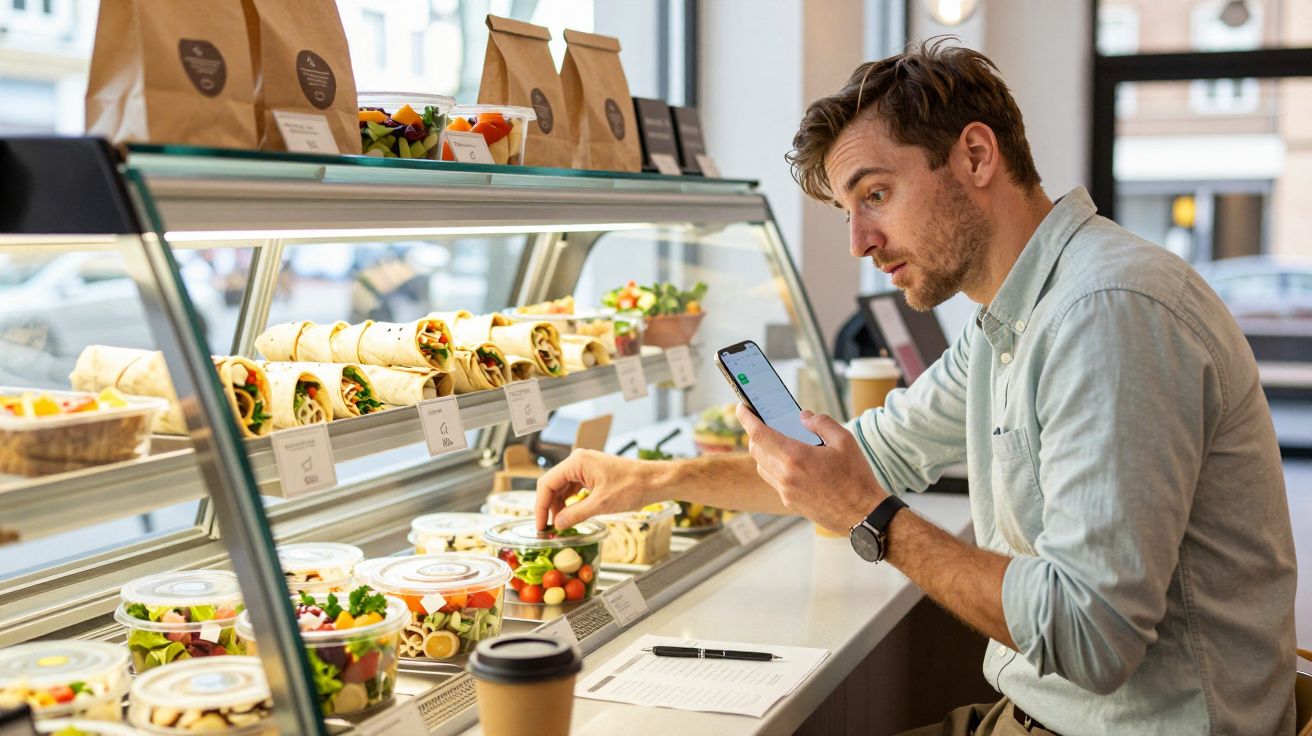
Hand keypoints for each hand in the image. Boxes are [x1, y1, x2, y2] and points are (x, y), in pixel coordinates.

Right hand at [535, 449, 654, 529]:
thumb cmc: (632, 487)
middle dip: (549, 507)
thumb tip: (558, 525)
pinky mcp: (594, 474)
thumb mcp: (600, 505)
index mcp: (576, 462)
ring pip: (563, 488)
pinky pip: (575, 488)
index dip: (540, 506)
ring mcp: (586, 467)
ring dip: (560, 506)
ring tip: (561, 525)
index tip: (540, 525)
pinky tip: (572, 515)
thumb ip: (575, 515)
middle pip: (553, 485)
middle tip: (549, 528)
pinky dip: (571, 502)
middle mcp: (578, 461)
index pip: (547, 484)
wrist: (655, 481)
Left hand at [737, 404, 887, 532]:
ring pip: (762, 465)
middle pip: (756, 449)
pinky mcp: (789, 501)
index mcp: (796, 457)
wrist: (863, 515)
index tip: (742, 407)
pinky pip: (773, 480)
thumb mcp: (845, 441)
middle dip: (755, 433)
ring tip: (777, 441)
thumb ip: (822, 423)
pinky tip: (790, 461)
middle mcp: (785, 475)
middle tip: (763, 422)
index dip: (746, 418)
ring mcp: (786, 491)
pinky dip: (774, 466)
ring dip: (764, 451)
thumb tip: (804, 417)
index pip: (759, 434)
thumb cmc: (856, 478)